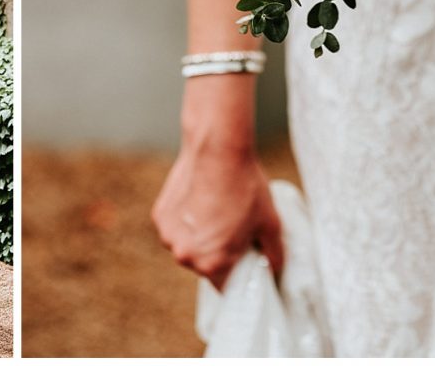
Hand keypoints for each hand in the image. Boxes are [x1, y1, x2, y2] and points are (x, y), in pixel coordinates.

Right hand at [152, 143, 282, 289]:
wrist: (218, 149)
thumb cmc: (245, 186)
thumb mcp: (270, 223)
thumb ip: (274, 253)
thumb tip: (274, 269)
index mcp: (212, 264)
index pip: (225, 285)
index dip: (237, 270)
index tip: (243, 254)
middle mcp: (185, 256)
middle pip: (204, 264)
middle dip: (218, 251)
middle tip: (232, 226)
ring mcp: (169, 235)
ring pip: (187, 245)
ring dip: (198, 235)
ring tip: (216, 208)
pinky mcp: (159, 215)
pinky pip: (175, 227)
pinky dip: (185, 219)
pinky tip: (200, 198)